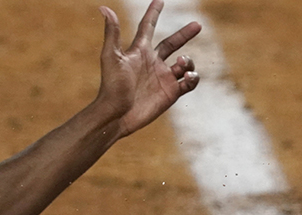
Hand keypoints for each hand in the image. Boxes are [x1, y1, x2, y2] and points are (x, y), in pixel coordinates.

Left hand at [95, 0, 200, 137]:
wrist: (116, 115)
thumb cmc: (111, 86)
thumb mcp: (111, 57)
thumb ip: (112, 33)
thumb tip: (104, 8)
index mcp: (140, 51)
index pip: (148, 27)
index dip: (154, 13)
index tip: (160, 0)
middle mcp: (153, 62)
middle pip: (172, 43)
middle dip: (185, 34)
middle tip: (197, 24)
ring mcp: (163, 78)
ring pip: (184, 63)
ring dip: (187, 61)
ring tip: (180, 65)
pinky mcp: (170, 93)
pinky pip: (188, 82)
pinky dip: (192, 77)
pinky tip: (187, 77)